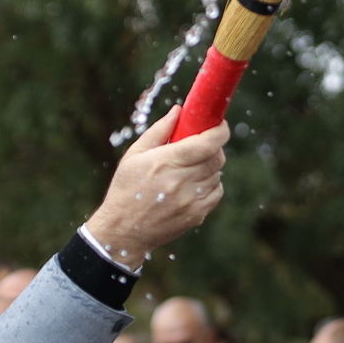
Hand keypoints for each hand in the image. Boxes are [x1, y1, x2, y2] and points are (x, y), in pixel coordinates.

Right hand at [80, 108, 229, 264]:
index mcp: (165, 162)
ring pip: (217, 174)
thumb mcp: (134, 156)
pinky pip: (216, 192)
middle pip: (217, 158)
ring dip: (210, 167)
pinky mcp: (196, 215)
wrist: (123, 231)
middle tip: (203, 146)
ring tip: (191, 168)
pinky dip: (210, 185)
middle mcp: (181, 181)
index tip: (220, 125)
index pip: (207, 143)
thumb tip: (178, 111)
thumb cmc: (126, 189)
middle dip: (214, 148)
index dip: (220, 131)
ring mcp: (190, 200)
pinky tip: (193, 185)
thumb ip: (159, 131)